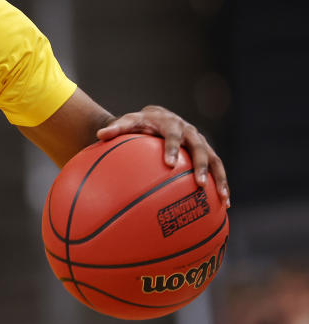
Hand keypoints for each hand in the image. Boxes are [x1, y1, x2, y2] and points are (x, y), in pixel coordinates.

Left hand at [97, 105, 228, 205]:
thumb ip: (116, 128)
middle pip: (200, 148)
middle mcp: (190, 132)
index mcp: (171, 124)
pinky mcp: (208, 154)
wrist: (158, 117)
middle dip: (201, 166)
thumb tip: (99, 135)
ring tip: (222, 198)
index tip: (169, 164)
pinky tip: (224, 206)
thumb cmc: (140, 123)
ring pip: (215, 160)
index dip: (171, 148)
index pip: (172, 136)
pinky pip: (218, 171)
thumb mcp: (128, 122)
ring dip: (219, 179)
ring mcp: (201, 143)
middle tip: (198, 184)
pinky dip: (222, 186)